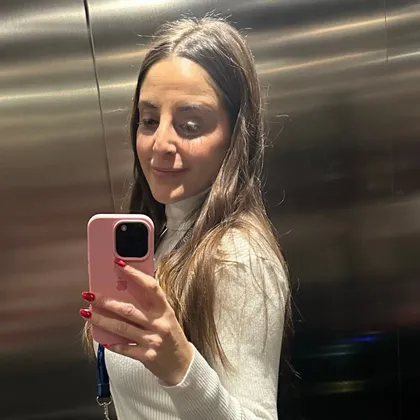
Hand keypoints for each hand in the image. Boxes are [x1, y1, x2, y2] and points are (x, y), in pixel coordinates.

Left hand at [80, 258, 193, 385]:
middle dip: (106, 301)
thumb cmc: (171, 335)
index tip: (119, 264)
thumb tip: (124, 290)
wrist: (182, 364)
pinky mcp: (146, 356)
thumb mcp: (166, 316)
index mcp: (165, 309)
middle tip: (90, 294)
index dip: (135, 274)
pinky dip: (112, 344)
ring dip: (101, 320)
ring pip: (121, 327)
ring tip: (86, 312)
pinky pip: (124, 348)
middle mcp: (159, 323)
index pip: (150, 287)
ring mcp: (152, 340)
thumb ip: (150, 305)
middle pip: (129, 309)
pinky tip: (102, 339)